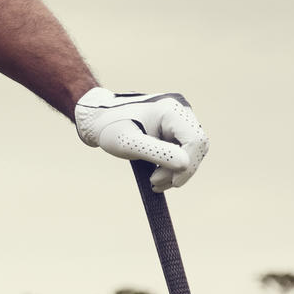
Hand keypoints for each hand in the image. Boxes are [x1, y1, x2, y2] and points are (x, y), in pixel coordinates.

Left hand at [74, 88, 208, 190]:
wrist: (97, 120)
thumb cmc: (108, 128)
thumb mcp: (128, 143)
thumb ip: (156, 152)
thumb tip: (185, 165)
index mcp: (170, 109)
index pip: (195, 141)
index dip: (188, 165)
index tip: (169, 182)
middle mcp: (179, 110)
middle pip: (196, 147)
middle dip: (180, 170)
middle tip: (155, 183)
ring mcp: (179, 119)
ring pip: (191, 151)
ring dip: (176, 171)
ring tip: (154, 183)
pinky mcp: (174, 129)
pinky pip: (183, 151)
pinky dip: (173, 167)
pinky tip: (157, 178)